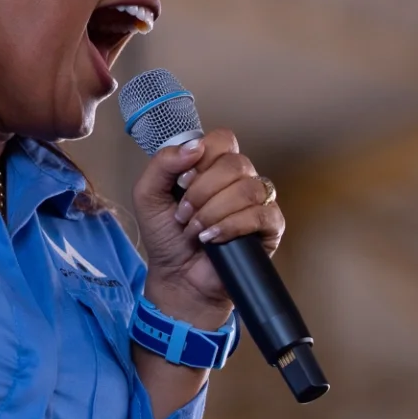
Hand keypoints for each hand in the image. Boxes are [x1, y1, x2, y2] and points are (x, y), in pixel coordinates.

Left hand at [133, 132, 283, 328]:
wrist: (177, 278)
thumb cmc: (166, 238)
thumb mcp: (148, 196)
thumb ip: (162, 164)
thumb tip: (194, 147)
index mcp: (214, 166)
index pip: (222, 140)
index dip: (202, 159)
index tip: (182, 183)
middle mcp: (239, 180)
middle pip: (235, 163)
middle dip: (202, 192)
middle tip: (184, 214)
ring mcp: (257, 202)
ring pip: (247, 188)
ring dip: (213, 212)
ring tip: (196, 231)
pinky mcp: (269, 227)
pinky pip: (260, 214)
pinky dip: (231, 226)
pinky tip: (213, 238)